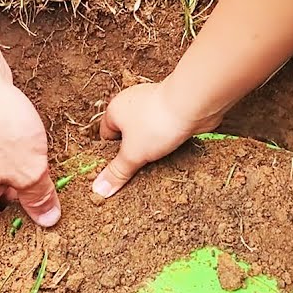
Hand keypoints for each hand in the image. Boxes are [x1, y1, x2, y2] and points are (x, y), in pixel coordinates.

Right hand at [92, 81, 223, 198]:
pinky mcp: (173, 109)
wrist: (193, 104)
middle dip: (132, 152)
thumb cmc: (157, 123)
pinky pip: (164, 129)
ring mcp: (153, 104)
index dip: (110, 154)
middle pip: (127, 134)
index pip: (105, 135)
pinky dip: (167, 140)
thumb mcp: (132, 154)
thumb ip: (117, 172)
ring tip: (155, 165)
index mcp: (115, 109)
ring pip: (147, 132)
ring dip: (151, 147)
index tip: (117, 170)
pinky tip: (172, 153)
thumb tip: (98, 189)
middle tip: (136, 171)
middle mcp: (132, 104)